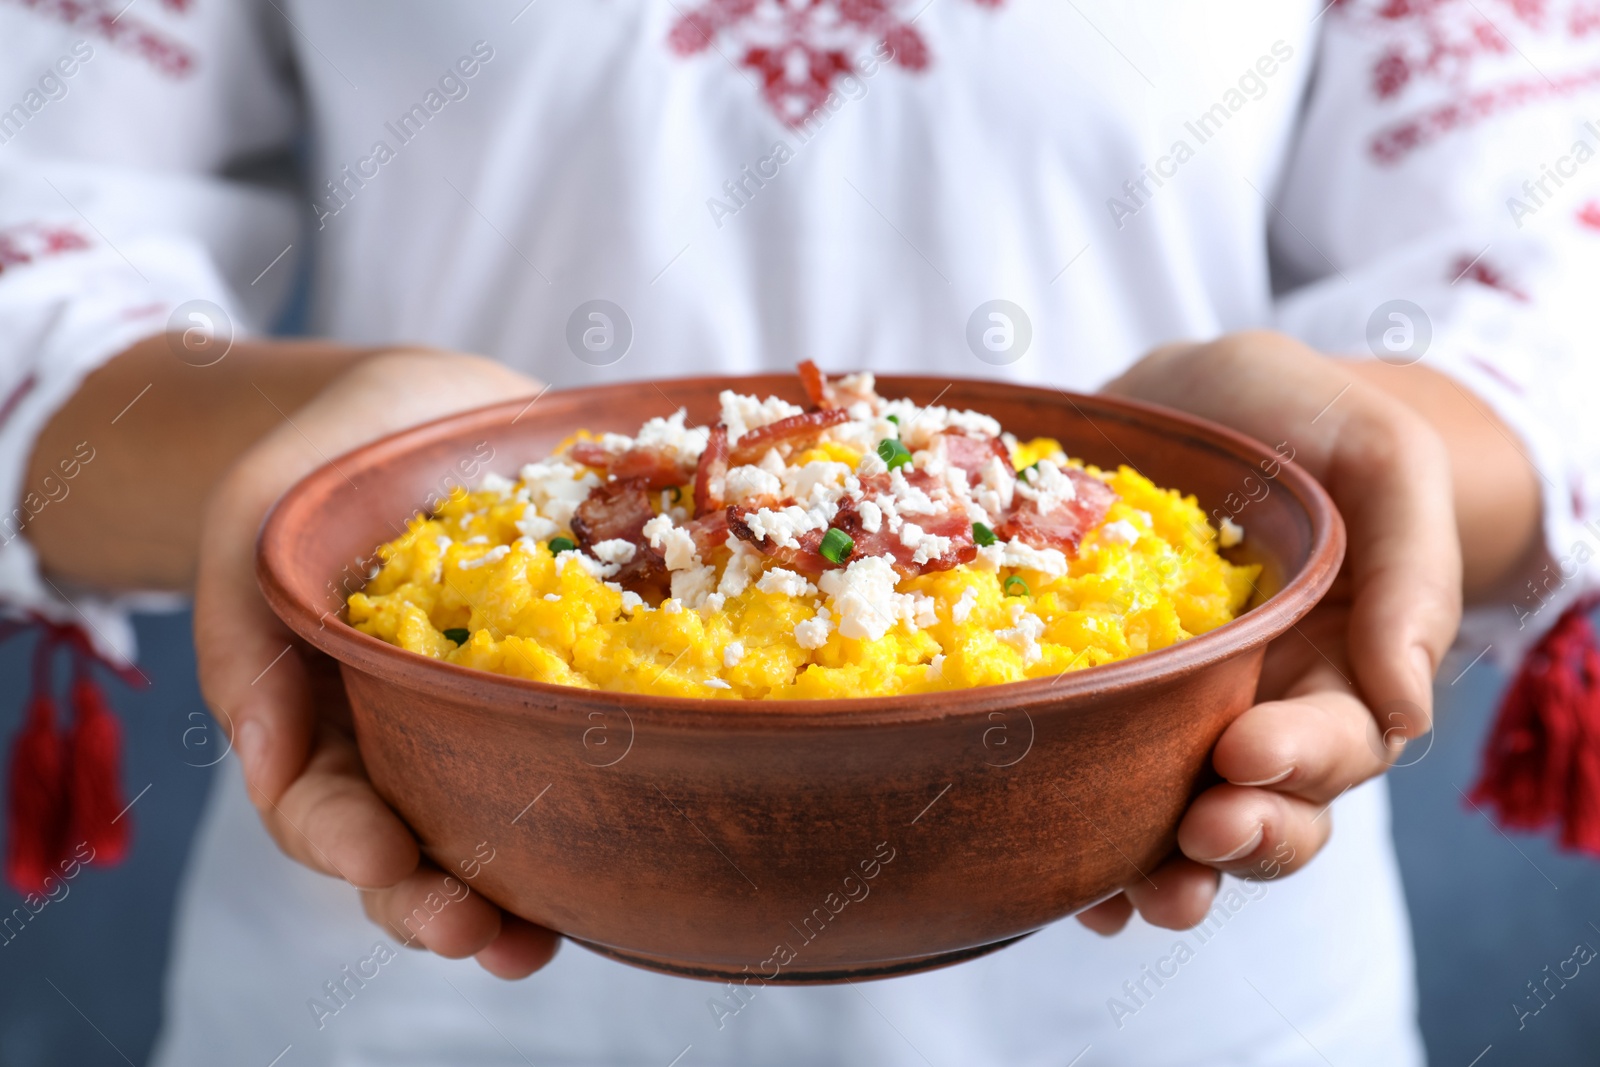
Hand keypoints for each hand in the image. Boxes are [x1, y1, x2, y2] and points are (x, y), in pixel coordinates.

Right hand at [193, 349, 558, 976]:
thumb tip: (265, 762)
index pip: (319, 808)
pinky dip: (609, 797)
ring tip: (548, 936)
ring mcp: (493, 720)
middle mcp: (410, 739)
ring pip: (502, 825)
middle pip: (414, 850)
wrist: (425, 408)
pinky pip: (585, 749)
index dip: (344, 844)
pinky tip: (644, 820)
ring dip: (524, 890)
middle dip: (440, 904)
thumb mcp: (252, 522)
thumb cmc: (320, 466)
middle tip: (478, 932)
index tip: (383, 855)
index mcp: (324, 720)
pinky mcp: (569, 685)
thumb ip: (244, 634)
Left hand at [1082, 330, 1463, 932]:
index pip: (1339, 742)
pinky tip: (1060, 880)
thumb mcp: (1382, 460)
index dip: (1302, 762)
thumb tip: (1409, 707)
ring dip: (1166, 872)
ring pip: (1185, 824)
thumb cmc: (1304, 423)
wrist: (1196, 395)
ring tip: (1135, 897)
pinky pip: (1098, 789)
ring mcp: (1180, 716)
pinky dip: (1084, 847)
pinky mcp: (1104, 703)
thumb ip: (1411, 574)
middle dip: (1243, 836)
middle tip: (1200, 831)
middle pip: (1271, 809)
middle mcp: (1263, 708)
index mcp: (1342, 667)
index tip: (1246, 750)